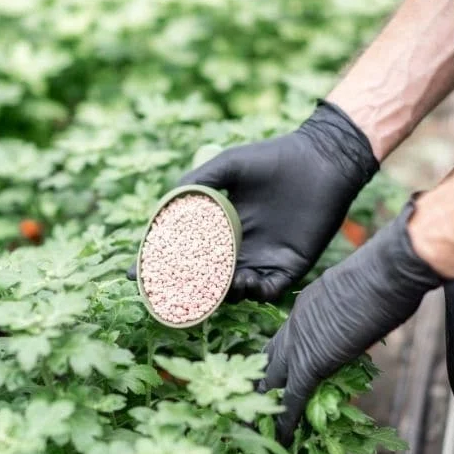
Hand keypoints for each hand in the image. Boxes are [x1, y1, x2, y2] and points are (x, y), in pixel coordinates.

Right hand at [129, 101, 377, 302]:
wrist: (320, 161)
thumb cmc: (273, 158)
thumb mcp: (228, 166)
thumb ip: (197, 184)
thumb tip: (163, 209)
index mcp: (219, 227)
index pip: (183, 253)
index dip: (158, 265)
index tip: (134, 274)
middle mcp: (238, 248)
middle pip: (205, 280)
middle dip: (186, 289)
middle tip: (173, 290)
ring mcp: (263, 259)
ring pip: (234, 291)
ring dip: (222, 294)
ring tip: (217, 283)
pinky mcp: (290, 267)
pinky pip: (268, 291)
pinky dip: (255, 292)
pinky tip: (246, 282)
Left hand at [261, 200, 441, 445]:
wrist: (385, 273)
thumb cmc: (384, 276)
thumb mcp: (360, 294)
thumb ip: (350, 314)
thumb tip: (362, 325)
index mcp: (306, 305)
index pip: (286, 338)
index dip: (279, 359)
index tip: (275, 374)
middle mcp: (295, 323)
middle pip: (269, 358)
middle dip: (259, 382)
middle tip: (251, 404)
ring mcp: (299, 341)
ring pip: (272, 379)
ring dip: (266, 404)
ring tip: (256, 427)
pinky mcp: (311, 362)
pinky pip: (293, 396)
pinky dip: (285, 420)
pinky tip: (281, 438)